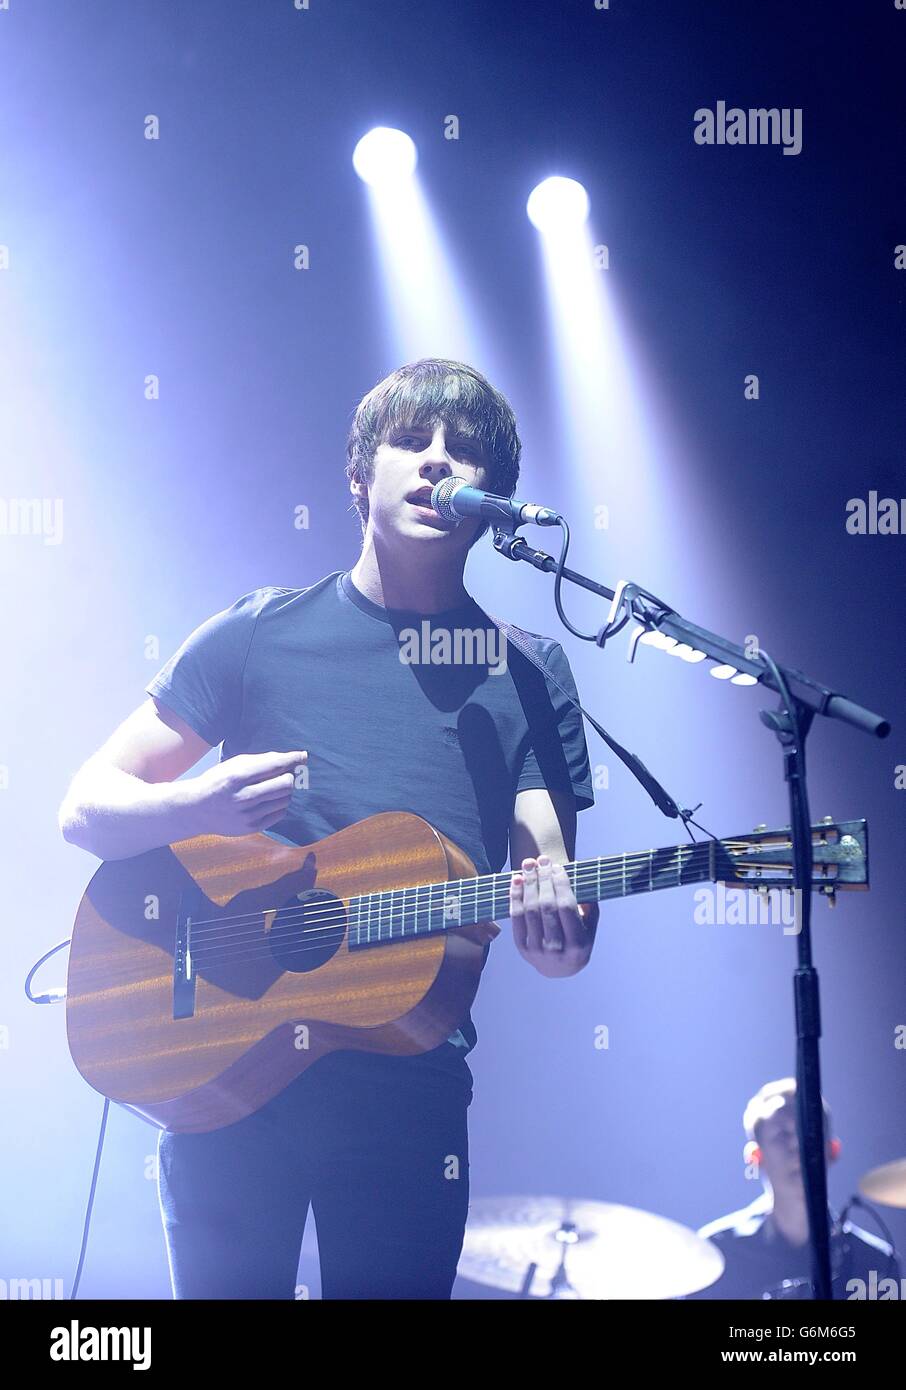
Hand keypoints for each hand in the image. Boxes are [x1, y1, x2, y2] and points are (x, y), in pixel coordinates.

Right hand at [189, 750, 306, 835]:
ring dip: (284, 791)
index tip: (303, 756)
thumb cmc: (219, 781)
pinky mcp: (252, 828)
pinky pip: (280, 813)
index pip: (274, 765)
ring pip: (285, 799)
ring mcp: (248, 815)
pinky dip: (280, 804)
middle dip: (288, 776)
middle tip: (284, 774)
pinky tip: (269, 800)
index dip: (292, 759)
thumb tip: (292, 758)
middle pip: (285, 784)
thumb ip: (262, 760)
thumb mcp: (234, 765)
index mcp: (238, 776)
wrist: (197, 809)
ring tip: (272, 788)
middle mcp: (244, 797)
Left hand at [510, 854, 596, 976]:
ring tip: (528, 865)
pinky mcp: (522, 948)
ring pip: (529, 911)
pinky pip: (516, 918)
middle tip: (542, 860)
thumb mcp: (590, 927)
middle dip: (544, 880)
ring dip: (528, 884)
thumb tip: (582, 881)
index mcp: (578, 944)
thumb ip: (589, 907)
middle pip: (546, 907)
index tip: (557, 866)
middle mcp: (556, 949)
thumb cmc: (578, 939)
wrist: (559, 969)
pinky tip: (516, 880)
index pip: (566, 907)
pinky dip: (515, 896)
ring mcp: (537, 950)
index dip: (560, 884)